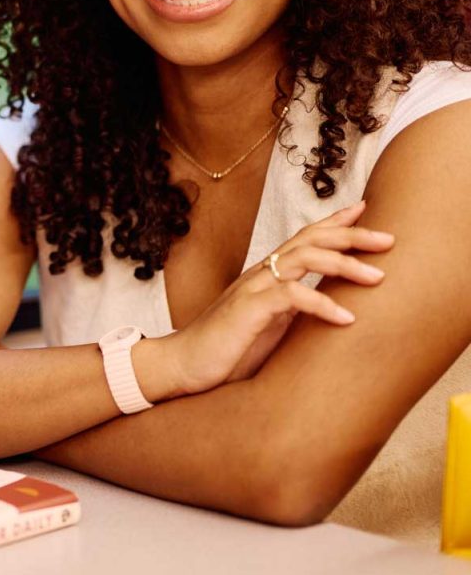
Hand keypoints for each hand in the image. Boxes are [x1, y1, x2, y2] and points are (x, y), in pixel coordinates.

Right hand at [162, 201, 393, 395]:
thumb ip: (295, 309)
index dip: (335, 221)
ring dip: (344, 265)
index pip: (305, 237)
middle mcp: (263, 273)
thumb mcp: (271, 325)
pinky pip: (291, 296)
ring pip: (304, 259)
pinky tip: (346, 319)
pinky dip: (321, 304)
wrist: (184, 365)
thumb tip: (333, 307)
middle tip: (389, 239)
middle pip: (311, 240)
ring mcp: (254, 288)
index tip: (366, 209)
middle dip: (352, 235)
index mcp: (269, 274)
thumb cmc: (228, 349)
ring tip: (377, 278)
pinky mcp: (249, 309)